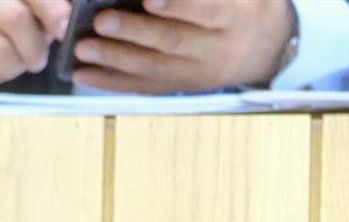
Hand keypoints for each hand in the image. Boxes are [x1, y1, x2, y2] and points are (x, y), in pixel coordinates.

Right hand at [0, 0, 74, 108]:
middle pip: (16, 19)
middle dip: (34, 47)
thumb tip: (68, 20)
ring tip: (9, 64)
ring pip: (0, 51)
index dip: (51, 9)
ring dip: (14, 67)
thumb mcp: (23, 16)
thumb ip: (45, 12)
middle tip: (36, 60)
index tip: (64, 29)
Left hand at [73, 0, 296, 93]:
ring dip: (115, 60)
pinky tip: (83, 76)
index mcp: (235, 15)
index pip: (207, 9)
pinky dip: (113, 82)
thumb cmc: (240, 0)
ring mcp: (199, 73)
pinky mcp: (181, 86)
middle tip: (100, 21)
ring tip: (83, 49)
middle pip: (174, 41)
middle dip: (134, 33)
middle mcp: (218, 48)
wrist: (265, 43)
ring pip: (155, 69)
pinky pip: (146, 87)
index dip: (178, 4)